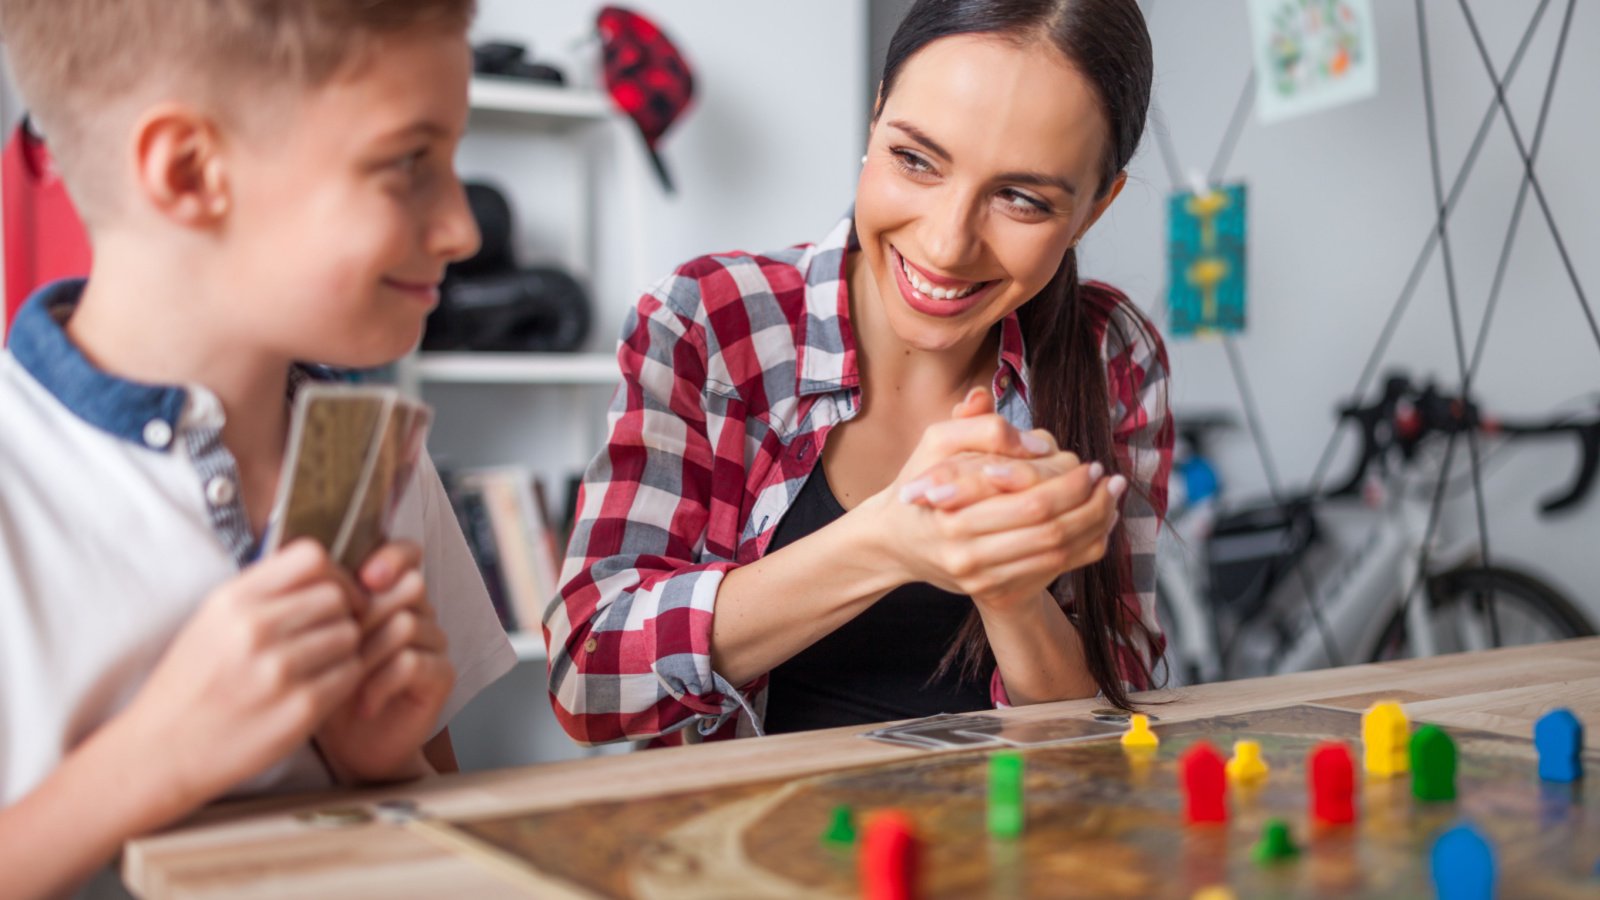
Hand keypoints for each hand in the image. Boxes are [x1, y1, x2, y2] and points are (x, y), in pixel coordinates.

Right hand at [121, 540, 364, 806]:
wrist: (161, 750)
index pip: (311, 557)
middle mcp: (255, 628)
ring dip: (344, 649)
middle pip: (337, 597)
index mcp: (233, 600)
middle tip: (328, 635)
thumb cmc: (192, 684)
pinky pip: (351, 674)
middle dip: (341, 614)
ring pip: (349, 635)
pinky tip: (320, 688)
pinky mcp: (300, 708)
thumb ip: (264, 594)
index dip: (333, 574)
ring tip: (320, 665)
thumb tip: (325, 574)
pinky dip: (344, 680)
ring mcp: (279, 669)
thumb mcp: (212, 621)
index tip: (333, 594)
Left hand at [314, 541, 454, 783]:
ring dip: (368, 654)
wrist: (349, 748)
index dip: (392, 556)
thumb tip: (302, 568)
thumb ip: (317, 602)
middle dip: (368, 614)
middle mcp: (418, 612)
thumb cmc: (326, 688)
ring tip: (344, 680)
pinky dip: (380, 683)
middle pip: (409, 585)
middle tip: (341, 645)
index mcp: (388, 594)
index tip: (365, 577)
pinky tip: (363, 704)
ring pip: (406, 623)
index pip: (407, 553)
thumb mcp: (313, 640)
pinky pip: (413, 661)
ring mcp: (433, 643)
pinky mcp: (441, 674)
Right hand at [864, 390, 1126, 612]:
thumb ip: (980, 428)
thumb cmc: (920, 485)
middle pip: (1048, 529)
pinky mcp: (991, 590)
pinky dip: (1080, 549)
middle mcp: (965, 549)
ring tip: (1111, 499)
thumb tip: (1035, 439)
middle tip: (1108, 480)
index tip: (1088, 464)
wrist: (895, 542)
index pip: (1029, 500)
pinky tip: (1097, 527)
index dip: (1067, 483)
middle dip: (1087, 504)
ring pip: (1054, 552)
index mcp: (952, 509)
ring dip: (1092, 525)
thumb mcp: (935, 443)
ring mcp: (979, 576)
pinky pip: (1050, 571)